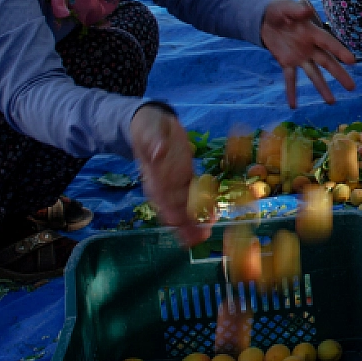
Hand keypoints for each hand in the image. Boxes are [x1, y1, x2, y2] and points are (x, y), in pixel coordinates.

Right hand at [130, 104, 203, 246]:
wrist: (151, 122)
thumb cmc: (148, 127)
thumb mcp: (149, 130)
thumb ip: (154, 142)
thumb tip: (158, 153)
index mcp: (153, 176)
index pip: (162, 198)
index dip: (172, 212)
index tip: (181, 223)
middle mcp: (163, 184)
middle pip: (174, 209)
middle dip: (186, 224)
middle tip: (200, 238)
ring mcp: (174, 183)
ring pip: (184, 207)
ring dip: (195, 221)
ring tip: (206, 234)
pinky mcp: (185, 177)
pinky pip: (193, 195)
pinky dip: (202, 206)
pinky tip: (213, 214)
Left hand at [261, 0, 356, 107]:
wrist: (264, 19)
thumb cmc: (279, 10)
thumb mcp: (284, 8)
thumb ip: (295, 10)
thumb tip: (306, 9)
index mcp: (312, 32)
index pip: (328, 43)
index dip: (340, 51)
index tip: (352, 61)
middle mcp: (310, 47)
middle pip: (327, 63)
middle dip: (339, 75)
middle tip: (352, 87)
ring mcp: (300, 57)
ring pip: (313, 74)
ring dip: (322, 88)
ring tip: (332, 102)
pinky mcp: (287, 63)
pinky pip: (290, 79)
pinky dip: (291, 92)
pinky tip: (293, 105)